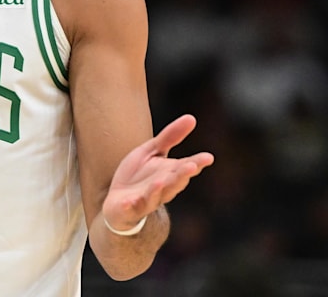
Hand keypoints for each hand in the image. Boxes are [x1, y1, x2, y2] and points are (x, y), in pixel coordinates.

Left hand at [102, 114, 213, 230]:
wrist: (120, 204)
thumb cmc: (140, 175)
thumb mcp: (153, 151)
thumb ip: (170, 137)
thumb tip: (192, 118)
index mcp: (170, 174)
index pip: (185, 168)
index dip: (197, 163)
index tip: (208, 157)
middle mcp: (162, 189)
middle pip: (174, 183)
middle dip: (182, 175)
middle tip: (191, 166)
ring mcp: (145, 200)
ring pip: (154, 196)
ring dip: (157, 190)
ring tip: (160, 181)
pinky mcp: (128, 209)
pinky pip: (130, 209)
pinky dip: (130, 205)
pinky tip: (129, 201)